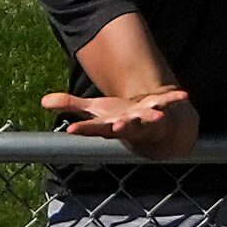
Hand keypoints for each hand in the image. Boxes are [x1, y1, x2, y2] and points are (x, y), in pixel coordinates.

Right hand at [41, 86, 192, 157]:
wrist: (152, 132)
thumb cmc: (119, 120)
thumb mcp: (94, 110)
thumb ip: (71, 105)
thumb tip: (43, 101)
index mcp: (109, 127)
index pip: (93, 129)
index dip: (83, 128)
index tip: (70, 130)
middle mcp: (128, 128)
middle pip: (123, 129)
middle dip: (121, 127)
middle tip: (115, 127)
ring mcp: (146, 122)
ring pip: (147, 122)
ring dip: (150, 119)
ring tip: (156, 116)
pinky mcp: (161, 111)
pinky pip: (168, 104)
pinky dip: (173, 99)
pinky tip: (183, 95)